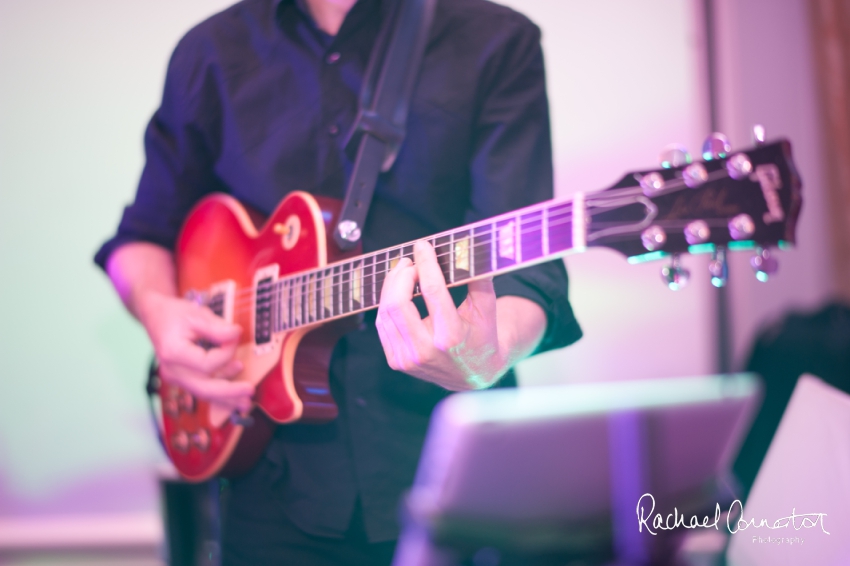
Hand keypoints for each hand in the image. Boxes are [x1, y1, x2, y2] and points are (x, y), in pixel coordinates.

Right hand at [138, 292, 253, 410]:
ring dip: (226, 399)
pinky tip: (234, 399)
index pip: (206, 363)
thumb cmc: (175, 314)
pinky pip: (201, 390)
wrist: (156, 317)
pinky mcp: (182, 379)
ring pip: (203, 393)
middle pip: (203, 388)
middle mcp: (172, 370)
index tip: (235, 336)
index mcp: (173, 353)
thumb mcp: (196, 314)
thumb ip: (217, 327)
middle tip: (250, 390)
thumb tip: (237, 334)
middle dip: (229, 392)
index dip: (226, 353)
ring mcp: (175, 377)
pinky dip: (218, 395)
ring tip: (246, 403)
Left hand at [376, 240, 540, 390]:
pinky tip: (398, 292)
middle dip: (401, 275)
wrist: (472, 376)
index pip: (432, 291)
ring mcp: (408, 359)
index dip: (425, 264)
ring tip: (404, 273)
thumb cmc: (482, 337)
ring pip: (386, 312)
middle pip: (398, 302)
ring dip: (392, 286)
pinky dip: (387, 304)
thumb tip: (470, 248)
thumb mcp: (487, 310)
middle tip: (409, 261)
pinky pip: (383, 325)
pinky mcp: (397, 361)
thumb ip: (479, 279)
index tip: (422, 246)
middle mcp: (426, 351)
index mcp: (451, 337)